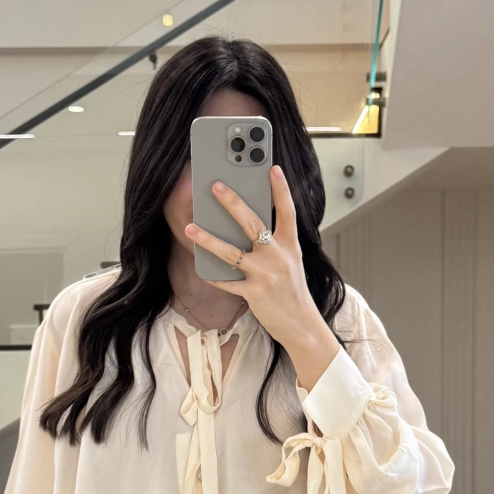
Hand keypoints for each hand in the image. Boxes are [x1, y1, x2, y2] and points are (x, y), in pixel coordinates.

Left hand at [185, 166, 339, 389]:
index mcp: (291, 246)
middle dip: (233, 203)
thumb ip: (274, 243)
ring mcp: (266, 275)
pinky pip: (228, 282)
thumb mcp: (291, 262)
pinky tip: (200, 267)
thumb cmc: (293, 291)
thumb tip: (245, 225)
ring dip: (208, 239)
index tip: (272, 168)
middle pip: (253, 224)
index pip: (287, 211)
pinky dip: (213, 275)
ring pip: (232, 252)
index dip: (281, 189)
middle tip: (215, 186)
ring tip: (190, 228)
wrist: (303, 325)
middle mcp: (279, 257)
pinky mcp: (254, 294)